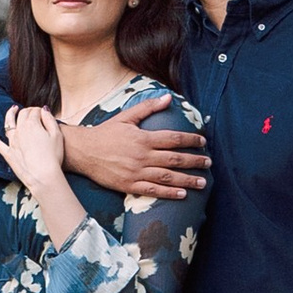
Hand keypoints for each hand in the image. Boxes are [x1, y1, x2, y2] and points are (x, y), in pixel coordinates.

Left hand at [0, 104, 72, 206]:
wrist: (43, 176)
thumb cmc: (53, 157)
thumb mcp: (57, 135)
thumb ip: (50, 120)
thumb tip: (44, 110)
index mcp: (32, 125)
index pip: (35, 111)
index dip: (39, 110)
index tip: (43, 112)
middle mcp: (20, 131)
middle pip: (22, 115)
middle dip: (28, 111)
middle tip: (33, 112)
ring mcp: (12, 142)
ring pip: (8, 124)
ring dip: (10, 115)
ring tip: (13, 110)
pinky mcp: (8, 154)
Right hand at [61, 93, 209, 201]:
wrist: (83, 151)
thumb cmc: (105, 133)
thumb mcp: (126, 117)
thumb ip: (148, 108)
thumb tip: (168, 98)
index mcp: (143, 138)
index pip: (173, 139)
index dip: (191, 140)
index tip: (203, 142)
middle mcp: (142, 156)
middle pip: (175, 159)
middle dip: (195, 161)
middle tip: (209, 164)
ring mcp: (136, 172)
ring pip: (167, 177)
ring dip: (187, 180)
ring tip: (202, 183)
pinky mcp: (129, 185)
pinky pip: (153, 190)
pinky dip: (168, 193)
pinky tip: (182, 194)